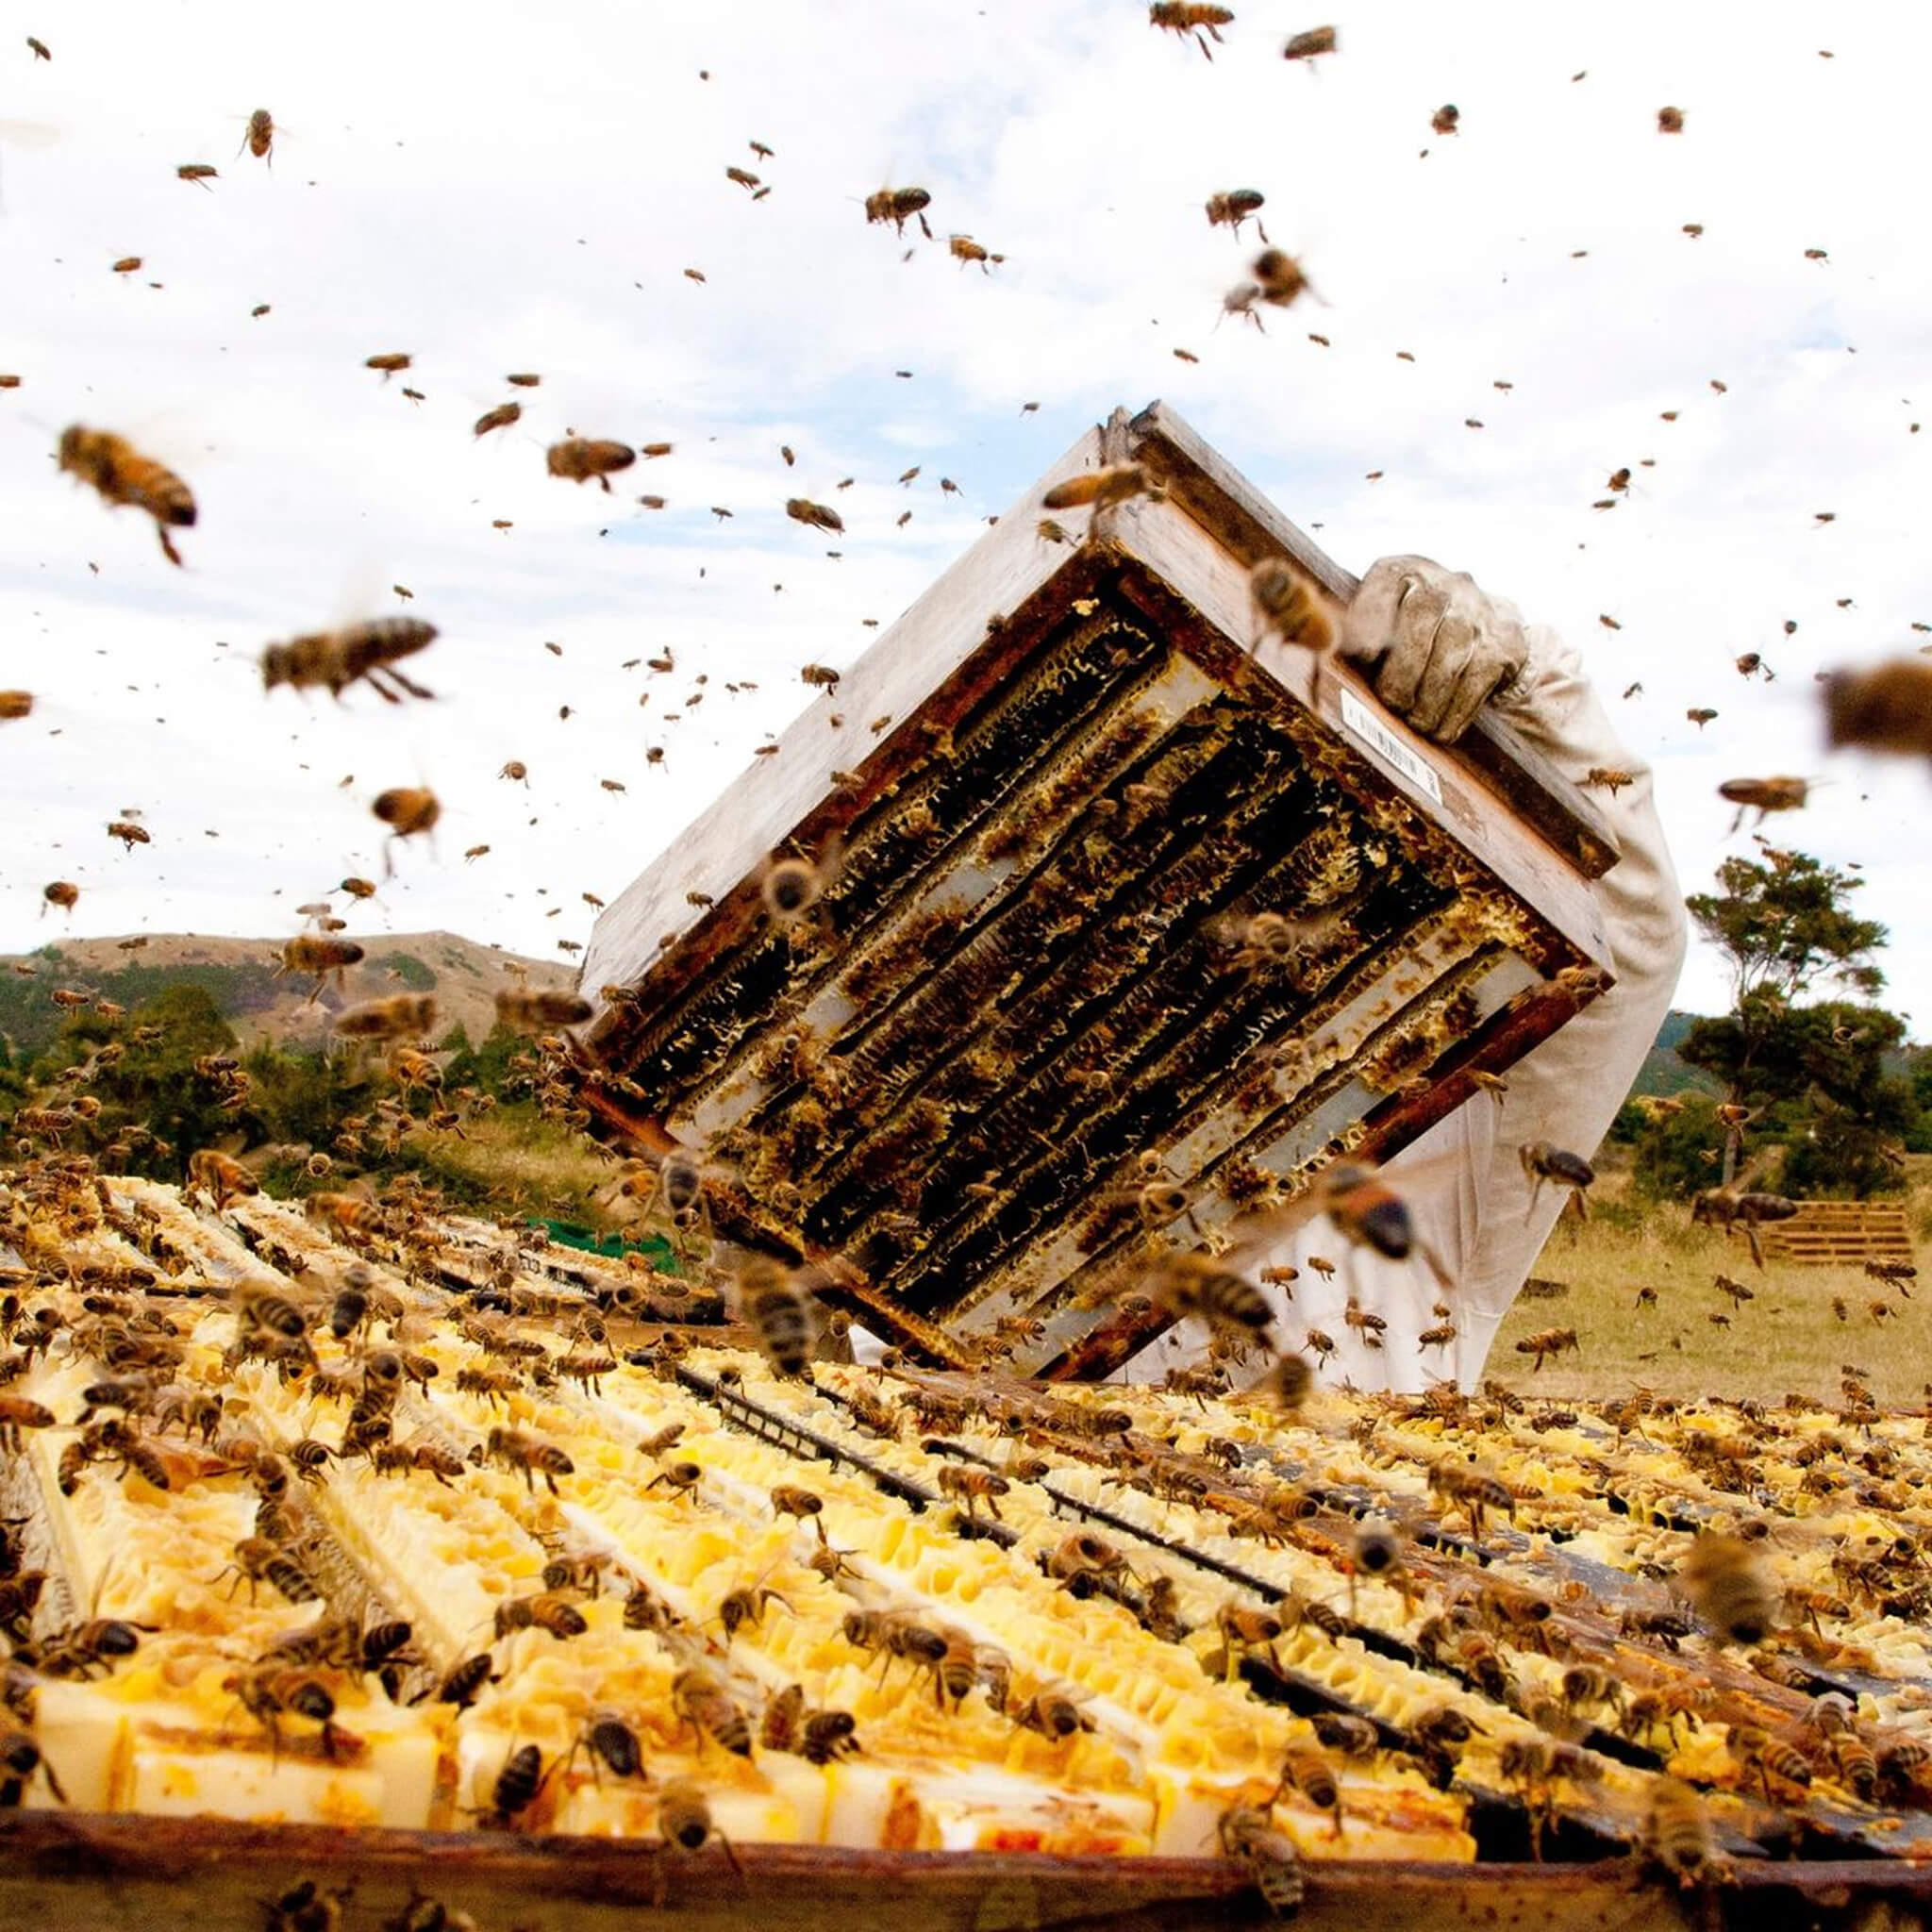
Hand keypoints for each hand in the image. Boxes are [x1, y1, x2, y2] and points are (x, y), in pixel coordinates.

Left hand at [1341, 555, 1526, 742]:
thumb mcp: (1383, 619)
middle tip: (1393, 703)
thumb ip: (1355, 633)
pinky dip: (1455, 713)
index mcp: (1404, 571)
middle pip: (1421, 622)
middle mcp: (1445, 583)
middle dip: (1403, 672)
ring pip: (1450, 658)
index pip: (1385, 583)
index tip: (1364, 655)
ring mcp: (1479, 610)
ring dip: (1429, 700)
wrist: (1490, 624)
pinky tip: (1440, 728)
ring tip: (1415, 721)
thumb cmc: (1415, 632)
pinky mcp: (1504, 642)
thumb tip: (1327, 651)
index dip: (1371, 620)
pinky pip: (1476, 683)